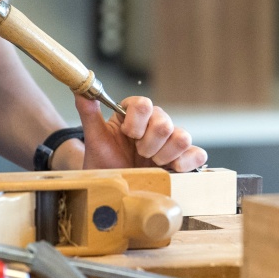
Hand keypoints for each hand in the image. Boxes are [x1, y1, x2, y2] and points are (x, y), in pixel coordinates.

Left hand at [74, 94, 207, 171]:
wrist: (113, 188)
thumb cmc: (103, 162)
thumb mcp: (95, 138)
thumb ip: (88, 112)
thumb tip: (81, 88)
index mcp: (135, 113)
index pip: (144, 104)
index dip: (135, 123)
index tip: (127, 135)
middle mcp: (154, 123)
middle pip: (164, 122)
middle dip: (148, 144)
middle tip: (138, 154)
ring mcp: (170, 141)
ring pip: (182, 137)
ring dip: (164, 154)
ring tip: (152, 164)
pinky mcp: (183, 158)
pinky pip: (197, 154)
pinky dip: (187, 162)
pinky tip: (172, 169)